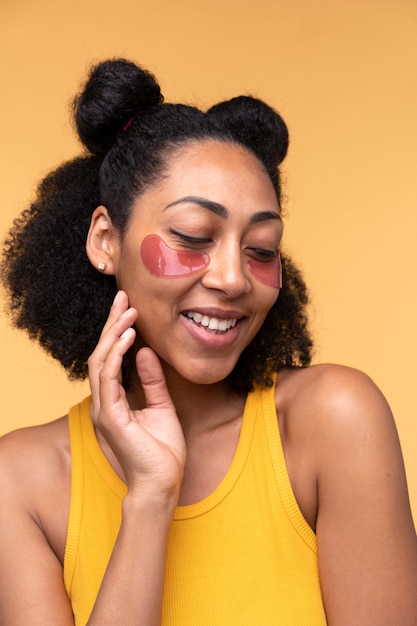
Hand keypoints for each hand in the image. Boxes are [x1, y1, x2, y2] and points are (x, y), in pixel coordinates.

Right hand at [88, 291, 185, 500]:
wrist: (163, 483)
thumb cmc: (162, 451)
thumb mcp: (161, 406)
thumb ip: (152, 380)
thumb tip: (144, 352)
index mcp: (114, 401)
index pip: (109, 359)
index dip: (116, 331)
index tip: (128, 307)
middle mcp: (104, 403)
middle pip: (101, 355)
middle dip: (111, 324)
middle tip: (123, 297)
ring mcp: (104, 410)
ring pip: (100, 363)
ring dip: (113, 335)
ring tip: (128, 312)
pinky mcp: (111, 418)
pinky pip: (108, 379)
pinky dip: (116, 356)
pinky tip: (128, 338)